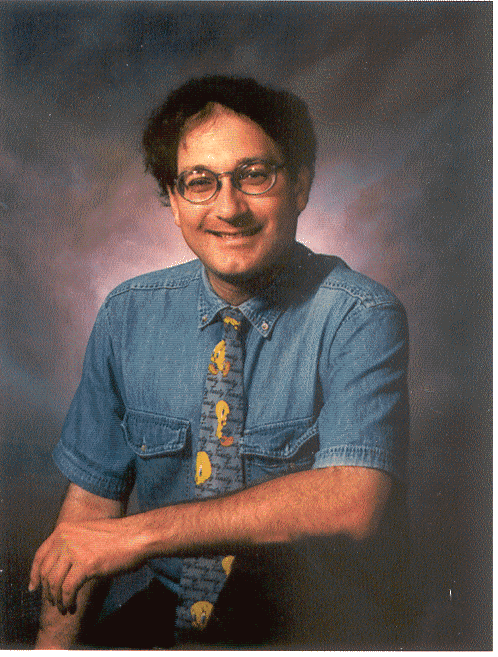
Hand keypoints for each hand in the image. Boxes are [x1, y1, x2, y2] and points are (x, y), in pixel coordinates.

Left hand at [29, 517, 145, 613]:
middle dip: (47, 591)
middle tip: (53, 602)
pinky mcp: (85, 564)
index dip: (34, 574)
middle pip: (45, 571)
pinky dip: (67, 601)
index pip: (40, 555)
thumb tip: (60, 567)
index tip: (34, 587)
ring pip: (54, 583)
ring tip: (64, 607)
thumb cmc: (118, 536)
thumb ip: (72, 544)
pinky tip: (72, 606)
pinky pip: (67, 589)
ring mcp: (74, 550)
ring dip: (57, 600)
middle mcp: (65, 538)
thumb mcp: (88, 533)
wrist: (137, 535)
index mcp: (64, 529)